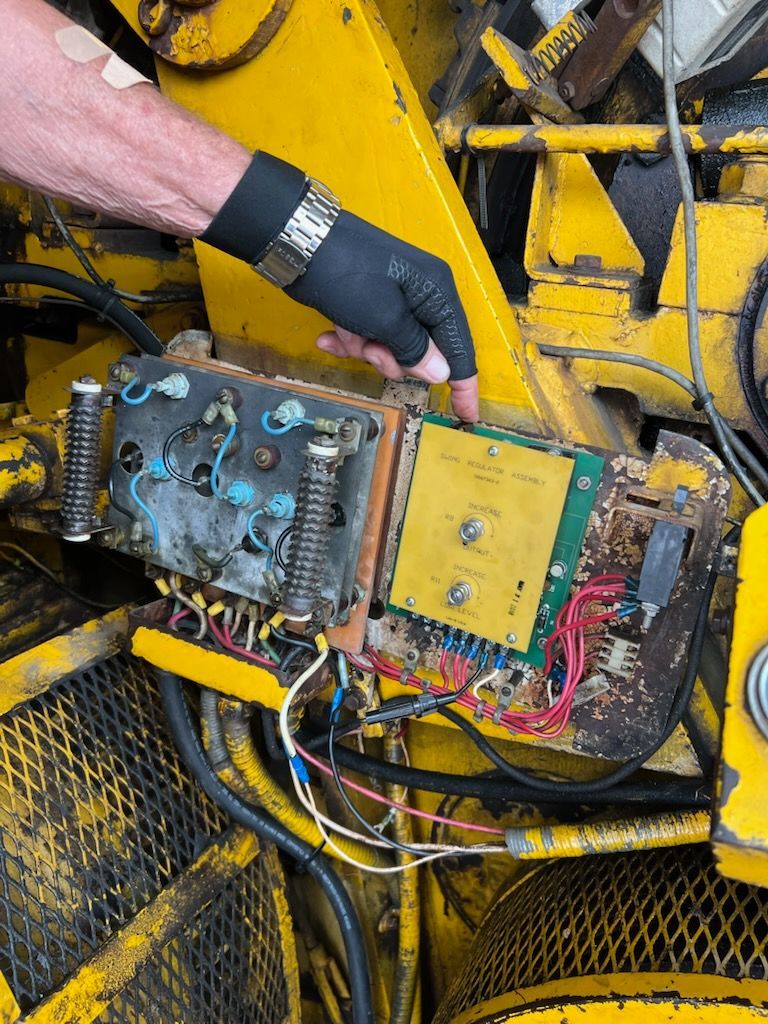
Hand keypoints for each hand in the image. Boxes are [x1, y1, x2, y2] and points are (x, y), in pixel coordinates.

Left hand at [286, 211, 478, 421]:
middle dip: (393, 359)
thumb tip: (441, 373)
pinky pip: (370, 335)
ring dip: (367, 350)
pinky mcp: (369, 303)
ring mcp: (394, 299)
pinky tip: (329, 337)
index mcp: (436, 293)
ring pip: (391, 348)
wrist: (299, 243)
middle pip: (421, 351)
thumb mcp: (385, 319)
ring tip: (348, 335)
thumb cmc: (348, 276)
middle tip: (372, 351)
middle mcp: (421, 295)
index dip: (463, 384)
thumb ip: (415, 349)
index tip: (466, 415)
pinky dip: (351, 340)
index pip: (459, 348)